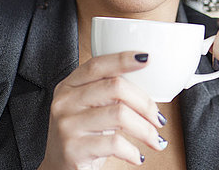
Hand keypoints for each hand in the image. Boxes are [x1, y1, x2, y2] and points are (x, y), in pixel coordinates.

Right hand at [39, 52, 166, 169]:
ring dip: (146, 130)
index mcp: (70, 85)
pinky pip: (115, 143)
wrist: (59, 169)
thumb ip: (110, 91)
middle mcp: (65, 101)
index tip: (148, 59)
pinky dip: (133, 151)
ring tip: (154, 139)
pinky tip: (138, 156)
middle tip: (158, 118)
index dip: (123, 59)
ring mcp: (67, 125)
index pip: (97, 65)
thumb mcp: (91, 107)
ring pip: (120, 114)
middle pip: (115, 87)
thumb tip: (151, 83)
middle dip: (145, 103)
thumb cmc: (84, 135)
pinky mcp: (73, 149)